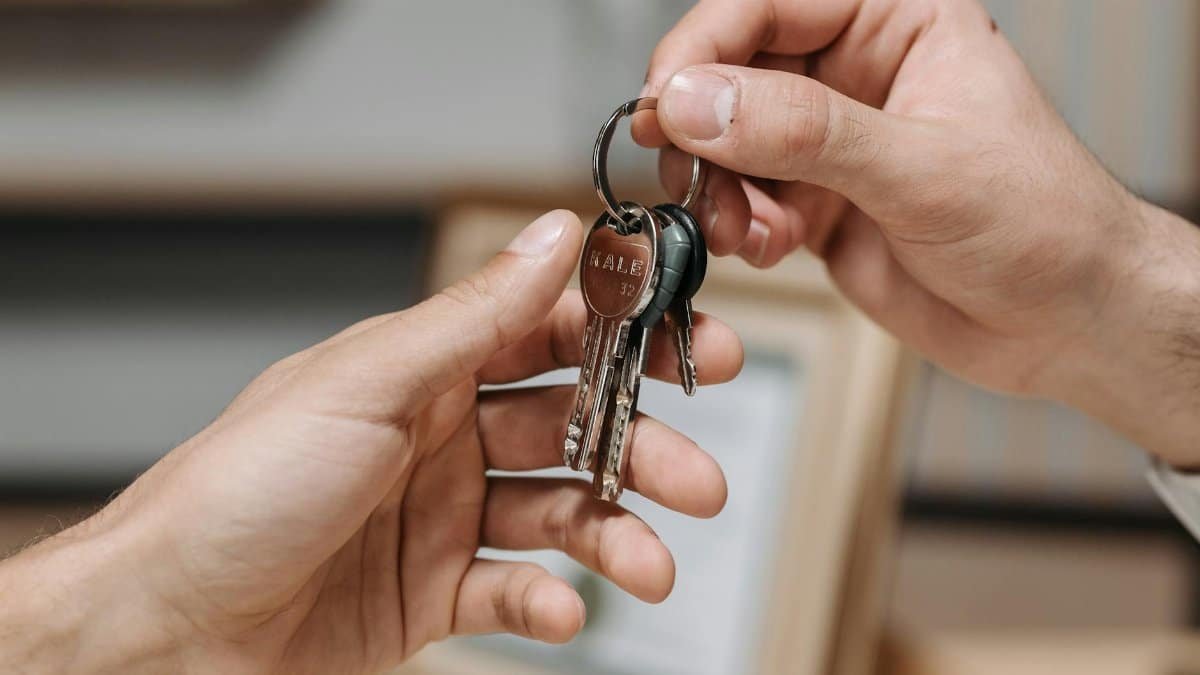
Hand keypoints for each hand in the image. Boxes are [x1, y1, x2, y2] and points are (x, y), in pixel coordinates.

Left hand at [0, 211, 742, 673]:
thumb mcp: (368, 381)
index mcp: (423, 369)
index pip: (546, 335)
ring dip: (614, 536)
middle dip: (640, 450)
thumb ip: (474, 313)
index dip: (625, 337)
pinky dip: (548, 602)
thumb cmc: (239, 488)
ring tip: (652, 565)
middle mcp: (439, 437)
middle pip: (568, 430)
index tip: (696, 346)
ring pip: (555, 515)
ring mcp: (438, 517)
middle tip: (697, 478)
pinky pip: (514, 592)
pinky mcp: (431, 594)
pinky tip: (563, 609)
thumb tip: (554, 233)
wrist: (168, 626)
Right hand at [637, 0, 1199, 464]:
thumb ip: (806, 131)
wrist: (1063, 323)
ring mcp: (830, 141)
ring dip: (716, 188)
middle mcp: (853, 72)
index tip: (667, 98)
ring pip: (726, 141)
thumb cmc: (1042, 223)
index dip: (705, 45)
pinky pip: (743, 199)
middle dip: (704, 128)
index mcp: (895, 21)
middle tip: (690, 174)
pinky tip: (769, 247)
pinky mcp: (814, 201)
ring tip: (743, 228)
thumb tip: (701, 100)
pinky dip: (738, 226)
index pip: (769, 4)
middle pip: (732, 72)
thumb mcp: (922, 168)